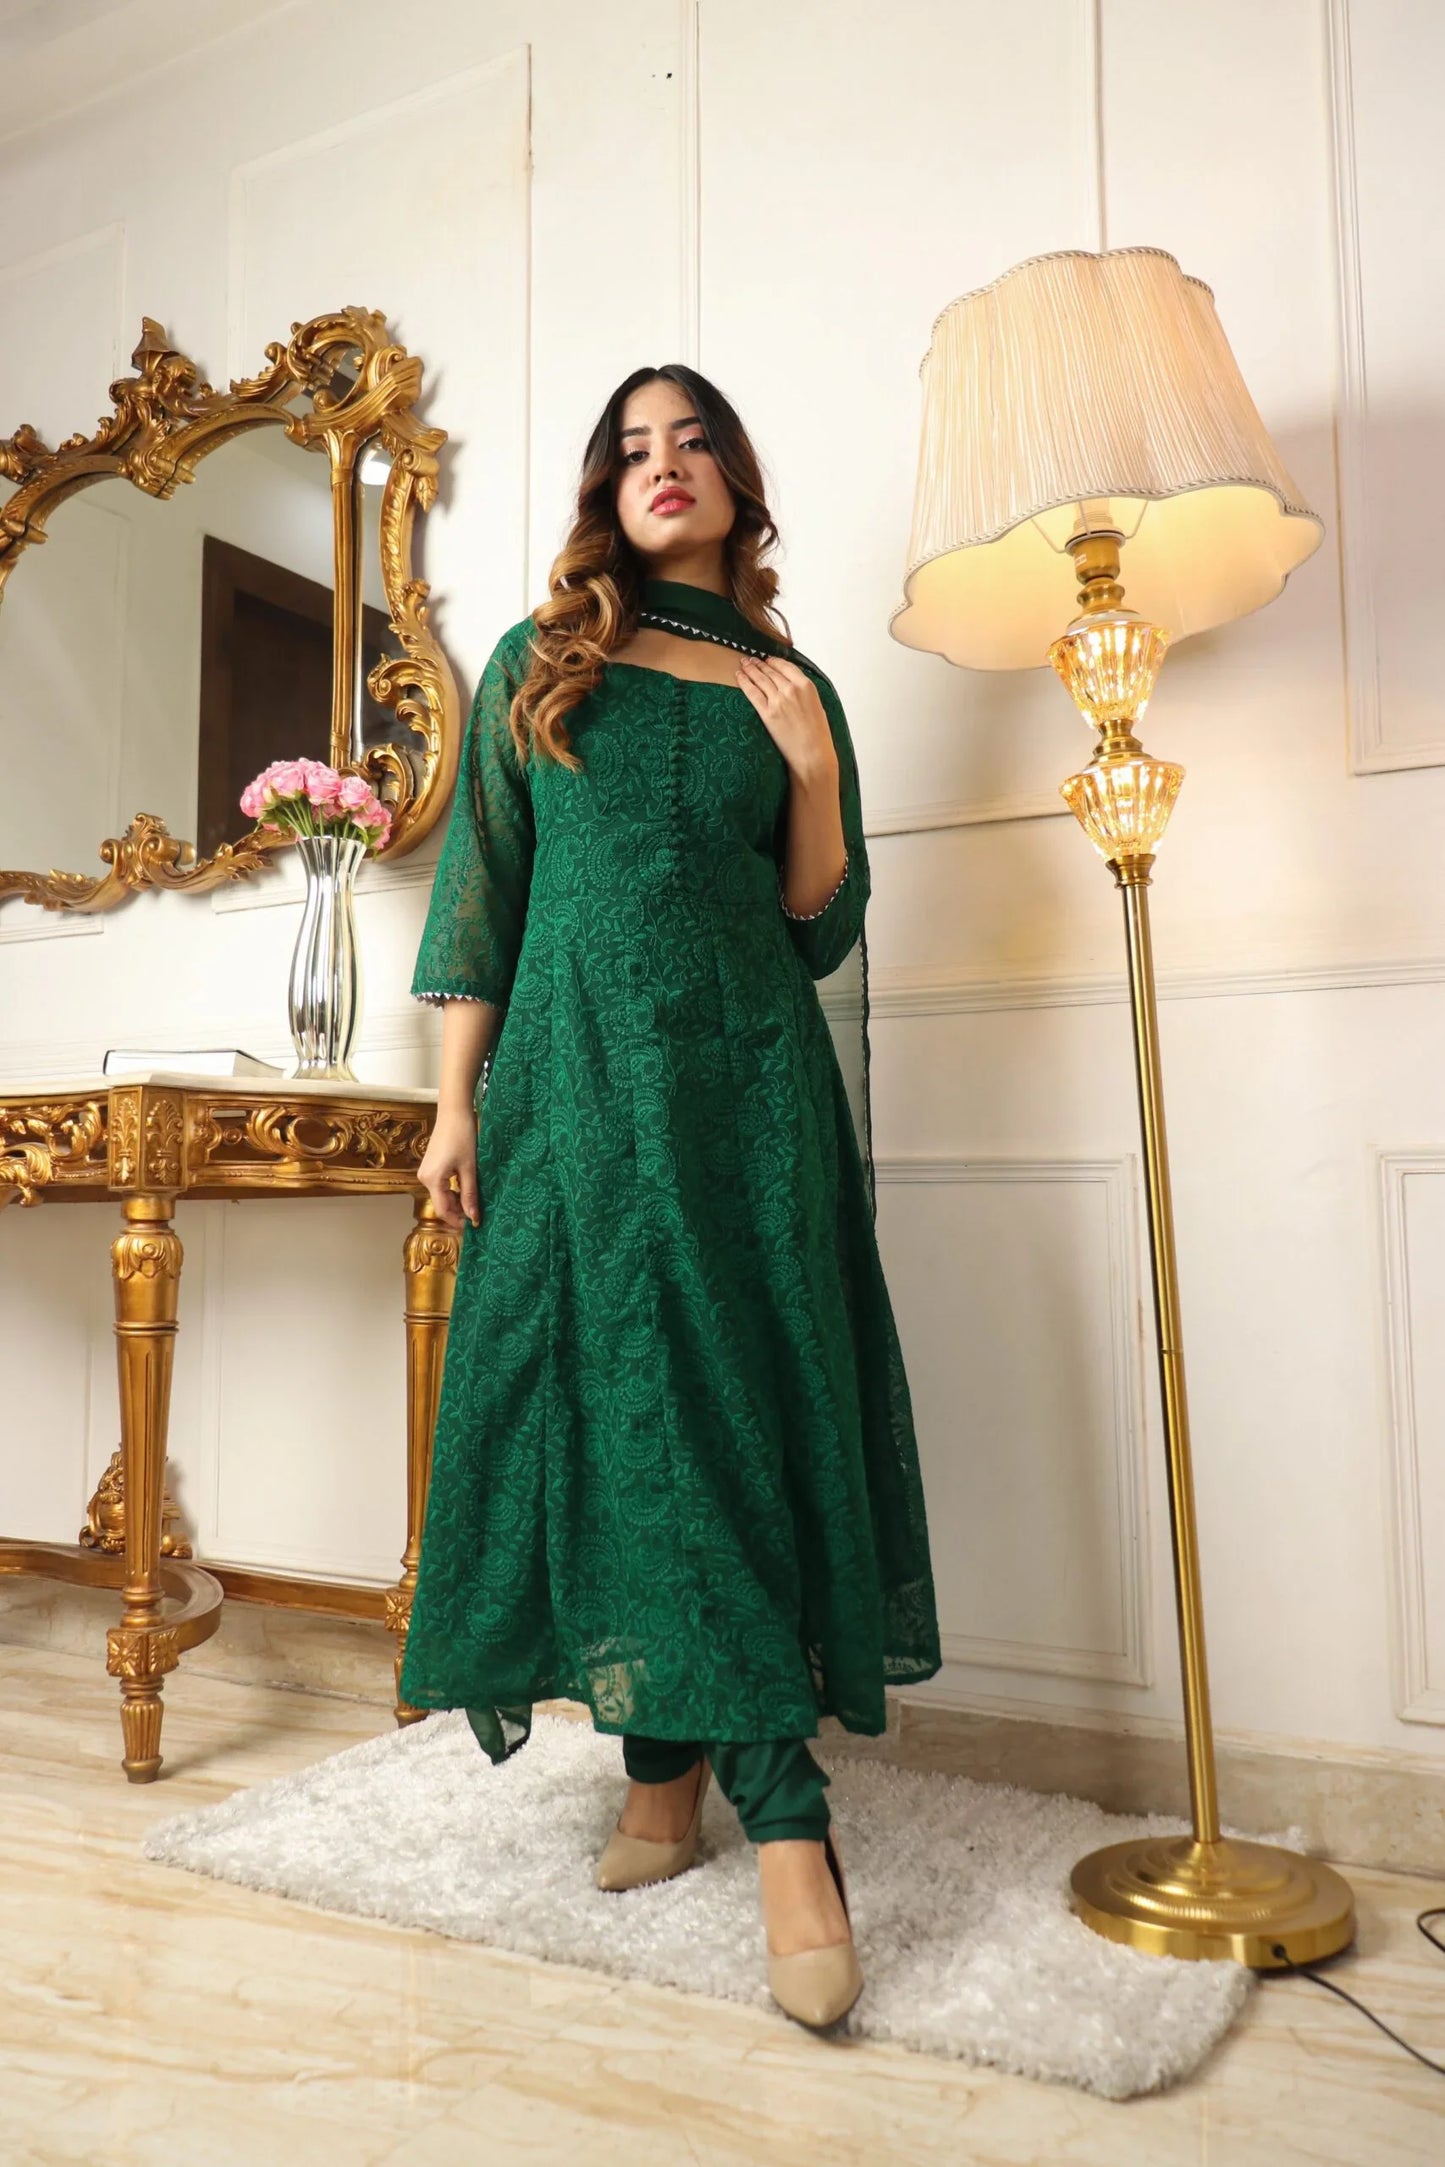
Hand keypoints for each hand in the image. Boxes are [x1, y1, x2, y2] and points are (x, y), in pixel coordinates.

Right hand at [419, 1104, 480, 1230]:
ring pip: (442, 1196)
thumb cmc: (462, 1137)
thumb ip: (470, 1195)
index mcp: (432, 1180)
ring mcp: (426, 1172)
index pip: (443, 1210)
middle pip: (441, 1204)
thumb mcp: (469, 1168)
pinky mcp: (430, 1167)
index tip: (474, 1227)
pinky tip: (467, 1191)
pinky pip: (441, 1186)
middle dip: (459, 1212)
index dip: (458, 1221)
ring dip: (457, 1202)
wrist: (454, 1113)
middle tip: (478, 1217)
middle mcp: (424, 1178)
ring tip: (475, 1205)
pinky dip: (453, 1192)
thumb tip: (473, 1218)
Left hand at [736, 656, 837, 786]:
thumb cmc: (818, 735)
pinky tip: (739, 676)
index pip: (786, 666)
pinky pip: (752, 693)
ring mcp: (777, 700)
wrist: (812, 754)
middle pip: (770, 671)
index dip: (774, 661)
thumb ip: (804, 692)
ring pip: (760, 679)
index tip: (767, 659)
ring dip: (750, 669)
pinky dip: (744, 682)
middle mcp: (791, 690)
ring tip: (743, 664)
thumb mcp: (817, 706)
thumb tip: (793, 686)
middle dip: (759, 664)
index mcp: (806, 686)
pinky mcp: (767, 713)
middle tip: (750, 659)